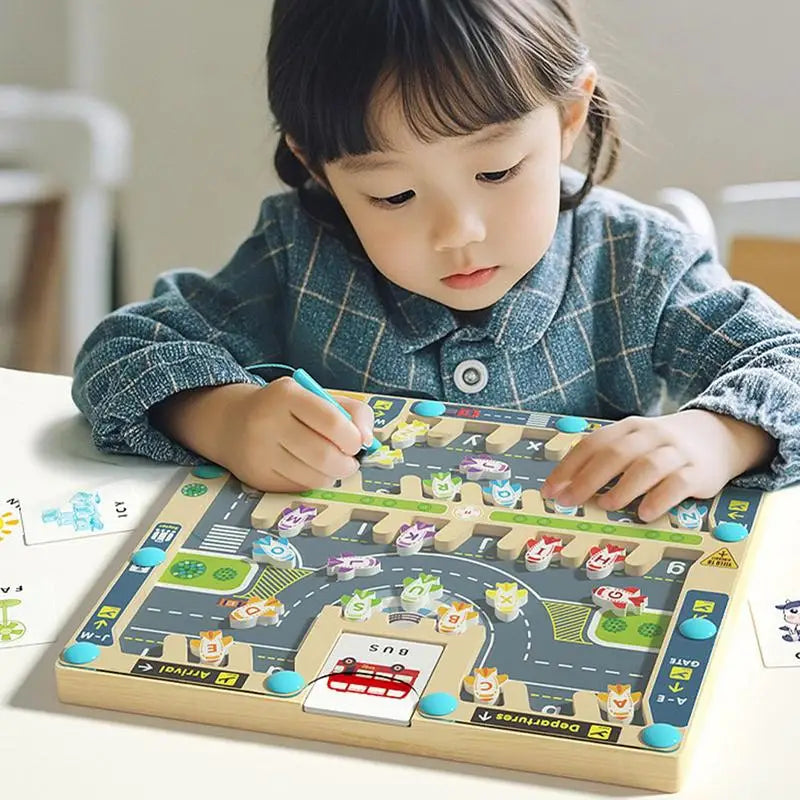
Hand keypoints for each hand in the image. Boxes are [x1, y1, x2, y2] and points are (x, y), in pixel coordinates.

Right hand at [189, 377, 373, 492]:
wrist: (231, 422)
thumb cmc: (286, 409)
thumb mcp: (316, 397)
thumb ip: (352, 412)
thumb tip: (368, 440)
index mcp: (286, 395)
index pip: (331, 421)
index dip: (353, 438)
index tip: (357, 443)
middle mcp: (267, 422)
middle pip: (323, 455)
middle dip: (347, 464)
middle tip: (350, 462)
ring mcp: (259, 452)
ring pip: (312, 476)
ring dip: (333, 476)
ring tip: (333, 466)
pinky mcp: (256, 476)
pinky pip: (298, 487)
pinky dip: (313, 482)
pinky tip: (311, 471)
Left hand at [540, 410, 775, 522]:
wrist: (718, 436)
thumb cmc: (662, 448)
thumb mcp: (633, 445)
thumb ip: (603, 462)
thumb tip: (565, 488)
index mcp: (628, 429)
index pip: (592, 445)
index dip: (568, 468)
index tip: (550, 490)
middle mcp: (650, 436)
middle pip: (615, 455)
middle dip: (588, 479)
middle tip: (570, 500)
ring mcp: (675, 453)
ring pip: (647, 467)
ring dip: (622, 488)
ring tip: (606, 506)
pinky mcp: (698, 472)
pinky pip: (678, 484)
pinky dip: (659, 499)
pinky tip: (644, 513)